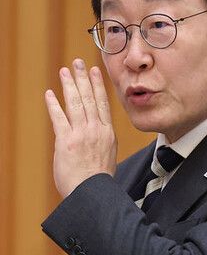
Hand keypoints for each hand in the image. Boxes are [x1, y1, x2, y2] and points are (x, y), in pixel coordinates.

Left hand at [45, 58, 117, 197]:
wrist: (93, 191)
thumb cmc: (100, 179)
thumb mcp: (108, 156)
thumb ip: (102, 141)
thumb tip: (98, 136)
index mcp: (107, 133)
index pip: (102, 103)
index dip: (98, 86)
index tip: (95, 71)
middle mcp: (96, 129)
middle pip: (89, 98)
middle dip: (83, 78)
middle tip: (78, 63)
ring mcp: (81, 134)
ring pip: (75, 104)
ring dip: (69, 86)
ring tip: (64, 71)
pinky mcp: (66, 141)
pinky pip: (59, 119)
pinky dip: (53, 105)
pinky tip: (49, 94)